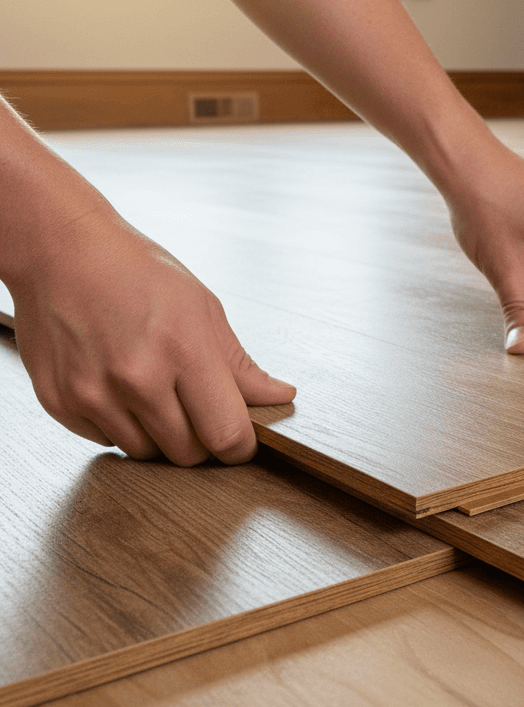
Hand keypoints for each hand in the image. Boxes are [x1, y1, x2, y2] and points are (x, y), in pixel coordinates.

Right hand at [10, 208, 294, 464]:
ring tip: (156, 391)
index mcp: (184, 349)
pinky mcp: (60, 404)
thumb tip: (279, 396)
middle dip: (202, 440)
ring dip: (159, 436)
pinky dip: (121, 426)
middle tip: (198, 410)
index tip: (242, 443)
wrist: (60, 252)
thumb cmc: (135, 272)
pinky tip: (121, 388)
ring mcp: (94, 394)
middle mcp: (137, 378)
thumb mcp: (203, 307)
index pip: (226, 434)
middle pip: (188, 454)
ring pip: (146, 455)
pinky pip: (106, 442)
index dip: (241, 447)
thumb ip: (240, 364)